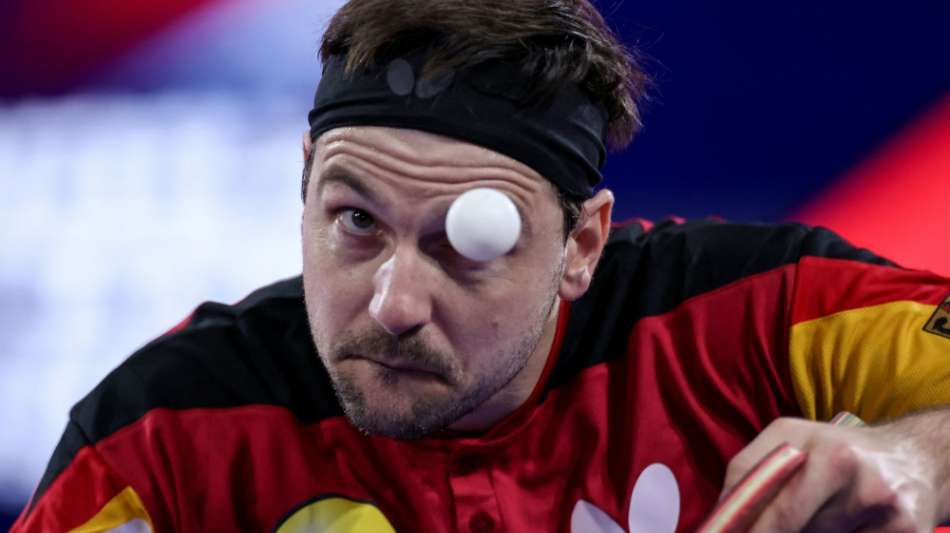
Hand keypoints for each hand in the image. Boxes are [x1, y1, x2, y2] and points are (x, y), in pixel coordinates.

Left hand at [719, 416, 939, 531]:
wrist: (914, 457)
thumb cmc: (835, 453)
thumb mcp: (788, 443)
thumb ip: (748, 472)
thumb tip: (721, 517)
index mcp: (807, 441)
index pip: (763, 494)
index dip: (743, 525)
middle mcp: (843, 464)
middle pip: (788, 524)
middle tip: (766, 531)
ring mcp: (877, 498)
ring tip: (819, 517)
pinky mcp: (904, 528)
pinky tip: (848, 527)